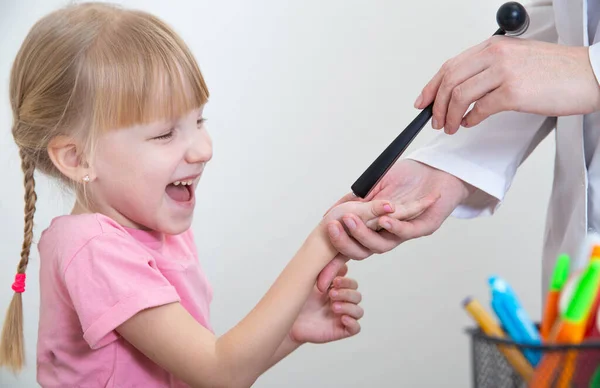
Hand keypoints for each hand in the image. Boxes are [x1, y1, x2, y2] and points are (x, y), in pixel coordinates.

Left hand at [288, 264, 362, 344]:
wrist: (289, 320)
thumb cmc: (298, 302)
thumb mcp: (311, 283)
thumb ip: (326, 273)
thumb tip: (342, 265)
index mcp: (336, 291)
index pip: (352, 284)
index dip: (347, 282)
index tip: (334, 281)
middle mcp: (341, 303)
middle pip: (357, 296)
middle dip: (346, 293)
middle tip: (331, 294)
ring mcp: (341, 317)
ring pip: (358, 311)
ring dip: (349, 307)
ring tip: (334, 307)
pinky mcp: (340, 330)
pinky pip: (356, 328)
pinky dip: (352, 322)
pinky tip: (342, 318)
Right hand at [316, 159, 468, 291]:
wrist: (437, 169)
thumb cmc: (407, 176)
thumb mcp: (373, 185)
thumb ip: (354, 200)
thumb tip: (328, 215)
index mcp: (373, 228)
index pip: (350, 248)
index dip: (334, 264)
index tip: (319, 280)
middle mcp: (386, 235)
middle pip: (361, 250)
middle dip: (344, 242)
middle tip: (331, 227)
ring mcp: (404, 234)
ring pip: (381, 245)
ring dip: (365, 234)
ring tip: (351, 219)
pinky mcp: (424, 227)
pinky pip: (406, 232)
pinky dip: (394, 227)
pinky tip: (384, 219)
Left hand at [414, 36, 599, 134]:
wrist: (590, 74)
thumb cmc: (557, 70)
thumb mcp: (517, 58)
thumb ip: (489, 67)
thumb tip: (462, 87)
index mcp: (493, 46)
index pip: (450, 65)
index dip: (431, 86)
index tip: (422, 101)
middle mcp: (496, 56)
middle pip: (450, 80)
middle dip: (436, 105)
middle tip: (434, 120)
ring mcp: (504, 73)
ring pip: (459, 96)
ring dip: (449, 116)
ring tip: (450, 126)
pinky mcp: (513, 93)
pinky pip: (478, 109)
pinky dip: (468, 120)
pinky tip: (469, 123)